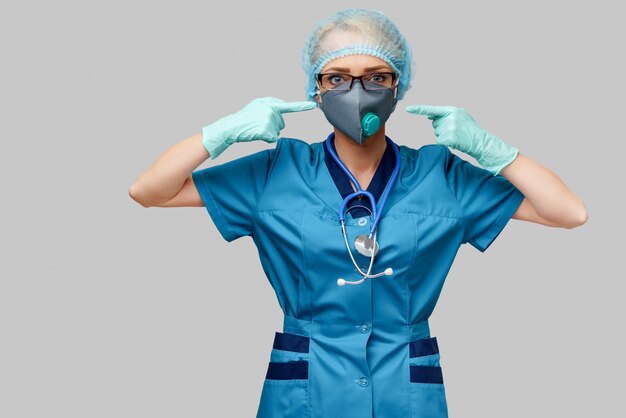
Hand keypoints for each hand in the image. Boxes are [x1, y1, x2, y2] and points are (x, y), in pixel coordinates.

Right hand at [202, 97, 316, 158]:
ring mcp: (270, 120)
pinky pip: (272, 138)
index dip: (301, 106)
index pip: (289, 106)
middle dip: (273, 127)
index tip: (313, 105)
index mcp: (270, 104)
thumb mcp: (256, 106)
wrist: (232, 127)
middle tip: (258, 125)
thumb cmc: (243, 118)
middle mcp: (271, 110)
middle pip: (281, 124)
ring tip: (256, 128)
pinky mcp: (267, 130)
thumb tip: (282, 106)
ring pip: (277, 132)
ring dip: (268, 133)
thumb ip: (270, 104)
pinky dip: (265, 139)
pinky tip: (256, 134)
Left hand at [405, 105, 518, 175]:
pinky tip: (456, 142)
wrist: (481, 142)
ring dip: (444, 136)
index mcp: (453, 110)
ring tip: (458, 136)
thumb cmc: (470, 130)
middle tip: (456, 131)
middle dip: (442, 128)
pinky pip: (439, 142)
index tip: (408, 109)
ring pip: (437, 133)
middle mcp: (450, 117)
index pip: (432, 109)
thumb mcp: (460, 117)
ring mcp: (449, 128)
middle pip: (434, 124)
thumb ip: (445, 115)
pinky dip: (445, 144)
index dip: (419, 109)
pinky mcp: (448, 138)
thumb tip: (429, 115)